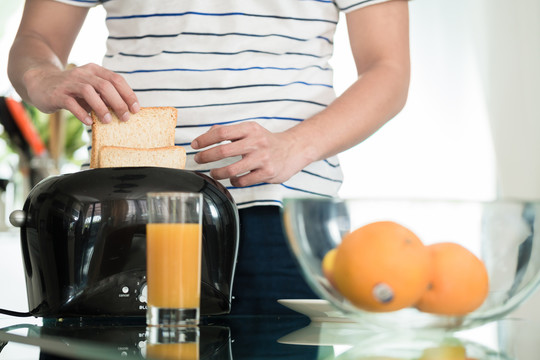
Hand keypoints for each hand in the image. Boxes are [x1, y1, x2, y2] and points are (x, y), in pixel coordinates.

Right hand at [23, 63, 138, 124]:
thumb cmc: (72, 90)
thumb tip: (125, 111)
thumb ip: (105, 96)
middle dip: (118, 103)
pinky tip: (89, 122)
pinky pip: (71, 103)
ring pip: (89, 91)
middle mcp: (83, 73)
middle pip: (105, 85)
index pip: (116, 79)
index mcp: (94, 70)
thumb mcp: (91, 89)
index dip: (128, 94)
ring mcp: (69, 83)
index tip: (136, 109)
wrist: (40, 83)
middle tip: (125, 118)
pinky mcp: (57, 94)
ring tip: (108, 121)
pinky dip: (82, 113)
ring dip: (101, 107)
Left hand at [191, 122, 314, 186]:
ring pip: (231, 169)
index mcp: (250, 129)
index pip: (221, 132)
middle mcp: (256, 142)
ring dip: (217, 173)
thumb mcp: (250, 130)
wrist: (294, 149)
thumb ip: (229, 131)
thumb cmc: (267, 141)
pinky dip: (234, 181)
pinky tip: (233, 179)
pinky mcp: (267, 173)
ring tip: (214, 173)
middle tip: (199, 160)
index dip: (204, 139)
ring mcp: (262, 158)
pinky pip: (243, 181)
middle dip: (206, 157)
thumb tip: (207, 134)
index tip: (195, 145)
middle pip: (223, 151)